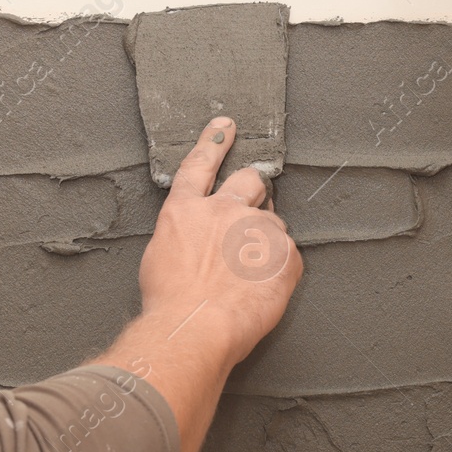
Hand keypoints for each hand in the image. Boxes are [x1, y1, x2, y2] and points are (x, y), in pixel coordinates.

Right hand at [95, 117, 301, 451]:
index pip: (200, 166)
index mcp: (186, 211)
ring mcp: (257, 228)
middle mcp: (224, 209)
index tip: (226, 125)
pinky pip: (290, 259)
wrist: (194, 327)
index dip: (214, 142)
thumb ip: (183, 245)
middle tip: (253, 220)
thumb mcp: (161, 264)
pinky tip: (263, 296)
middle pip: (251, 182)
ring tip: (250, 281)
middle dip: (256, 192)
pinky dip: (281, 275)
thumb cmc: (168, 307)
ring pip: (274, 225)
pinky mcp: (284, 253)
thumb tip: (196, 254)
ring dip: (266, 246)